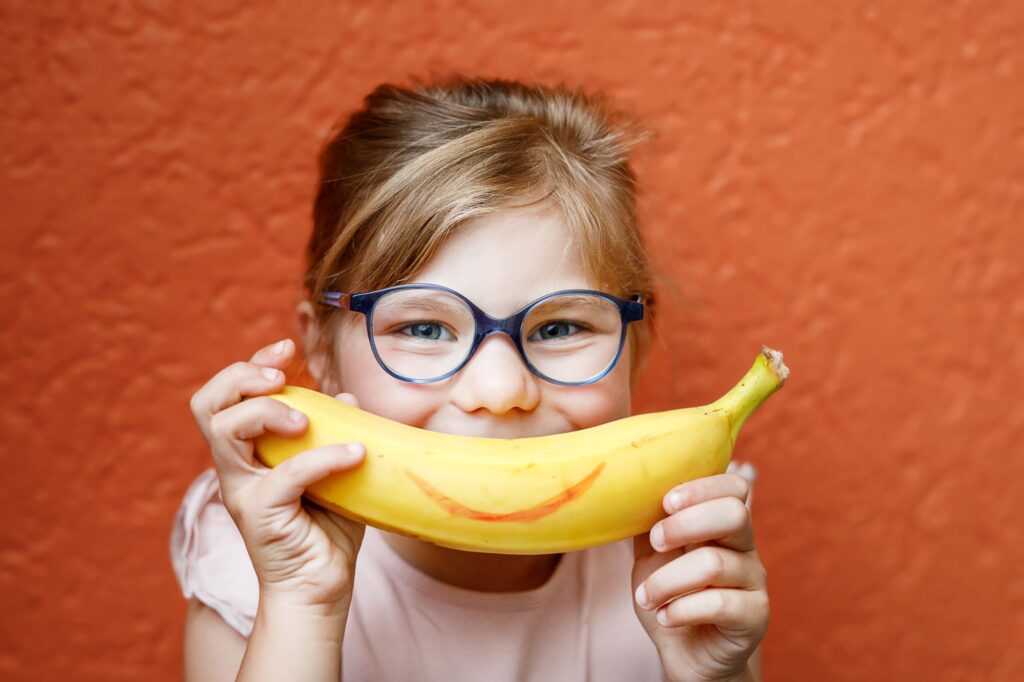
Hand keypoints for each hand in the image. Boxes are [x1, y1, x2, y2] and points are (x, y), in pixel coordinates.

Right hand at [189, 338, 366, 609]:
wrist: (321, 590)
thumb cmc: (326, 532)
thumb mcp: (335, 472)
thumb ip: (338, 434)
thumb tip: (349, 397)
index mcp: (248, 452)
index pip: (227, 396)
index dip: (249, 365)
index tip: (286, 348)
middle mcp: (236, 467)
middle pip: (207, 403)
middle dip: (240, 376)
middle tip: (279, 377)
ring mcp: (242, 490)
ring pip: (226, 430)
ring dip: (267, 412)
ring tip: (307, 420)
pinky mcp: (260, 515)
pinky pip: (284, 475)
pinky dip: (322, 458)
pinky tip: (355, 455)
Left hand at [631, 473, 767, 681]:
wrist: (686, 653)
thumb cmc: (671, 597)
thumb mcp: (653, 555)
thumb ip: (649, 522)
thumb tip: (628, 488)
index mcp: (723, 525)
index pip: (733, 488)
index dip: (702, 487)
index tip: (665, 502)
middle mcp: (745, 548)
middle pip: (734, 514)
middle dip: (685, 524)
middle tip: (656, 541)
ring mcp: (754, 582)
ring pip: (714, 563)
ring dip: (667, 580)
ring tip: (645, 596)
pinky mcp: (754, 616)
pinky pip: (720, 604)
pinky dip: (681, 609)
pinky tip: (665, 616)